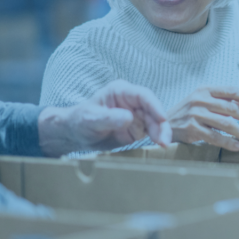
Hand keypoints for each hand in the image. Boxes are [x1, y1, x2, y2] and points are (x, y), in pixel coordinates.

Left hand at [38, 80, 169, 155]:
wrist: (75, 135)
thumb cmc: (79, 121)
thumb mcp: (90, 119)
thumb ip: (109, 118)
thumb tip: (129, 118)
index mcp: (121, 92)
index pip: (143, 96)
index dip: (155, 106)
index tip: (162, 118)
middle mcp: (131, 102)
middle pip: (153, 111)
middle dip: (160, 124)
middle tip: (164, 140)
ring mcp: (135, 116)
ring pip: (154, 123)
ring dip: (160, 133)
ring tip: (164, 145)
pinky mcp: (136, 129)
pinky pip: (151, 133)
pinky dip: (156, 139)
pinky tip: (160, 146)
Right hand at [167, 87, 238, 151]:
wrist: (164, 124)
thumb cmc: (188, 112)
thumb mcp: (204, 101)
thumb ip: (224, 101)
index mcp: (205, 90)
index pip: (231, 91)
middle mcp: (200, 100)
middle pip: (231, 108)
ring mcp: (195, 115)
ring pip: (225, 123)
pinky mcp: (192, 129)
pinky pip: (215, 137)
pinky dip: (228, 142)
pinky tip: (237, 146)